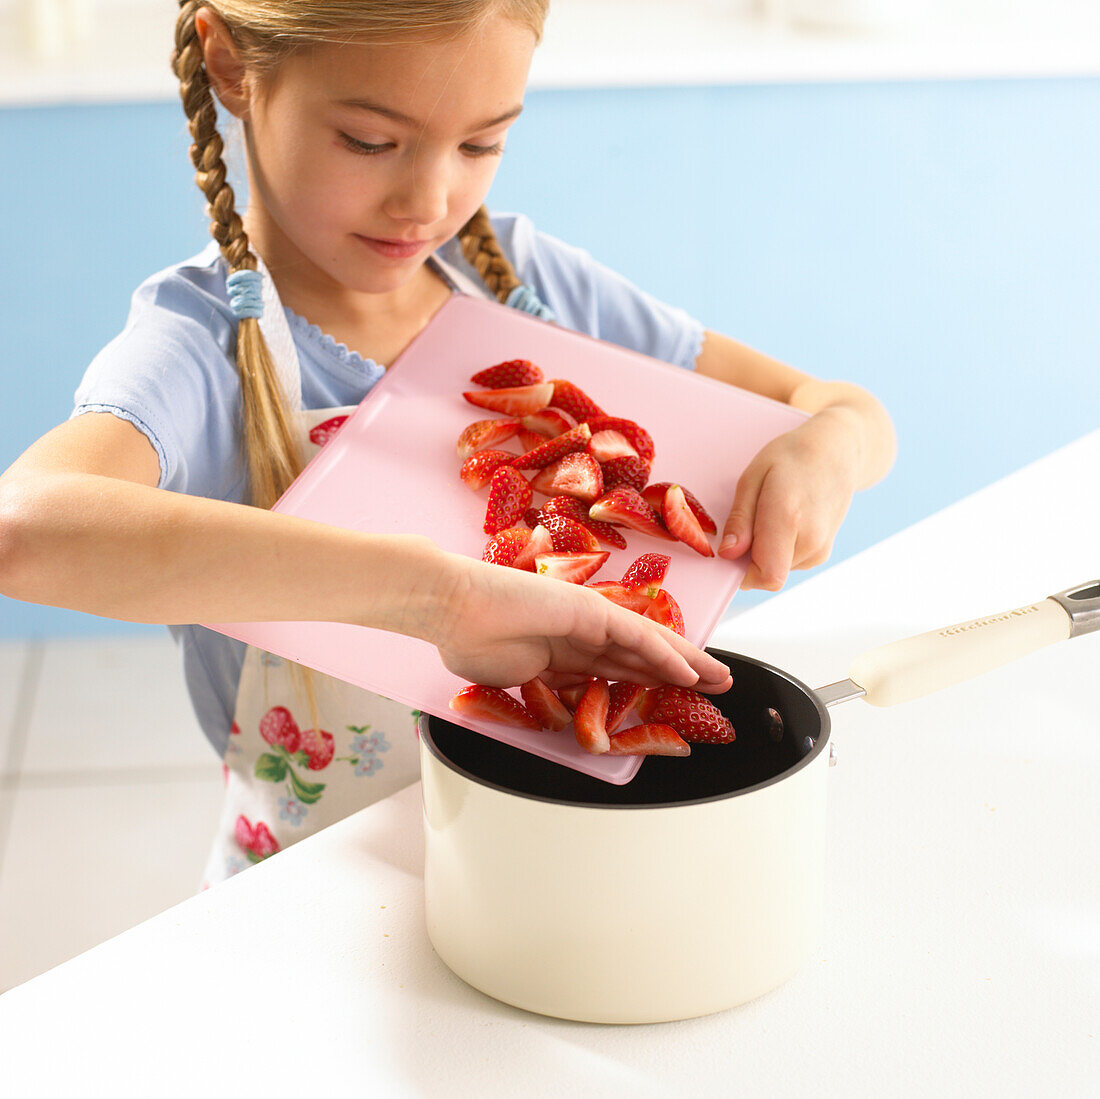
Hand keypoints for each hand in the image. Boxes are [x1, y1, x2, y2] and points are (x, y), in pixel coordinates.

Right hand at [427, 556, 733, 692]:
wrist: (450, 607)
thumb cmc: (467, 639)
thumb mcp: (516, 681)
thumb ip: (543, 691)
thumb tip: (558, 709)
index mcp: (564, 648)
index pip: (617, 668)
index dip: (648, 681)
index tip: (673, 698)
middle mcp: (582, 630)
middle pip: (642, 656)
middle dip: (680, 673)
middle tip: (713, 686)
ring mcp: (587, 618)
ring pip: (649, 646)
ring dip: (688, 664)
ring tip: (720, 679)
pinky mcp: (589, 610)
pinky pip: (637, 638)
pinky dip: (666, 655)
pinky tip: (691, 671)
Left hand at [716, 409, 860, 590]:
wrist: (837, 452)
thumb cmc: (791, 458)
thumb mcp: (753, 478)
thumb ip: (740, 520)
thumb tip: (728, 554)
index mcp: (788, 518)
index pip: (766, 576)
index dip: (742, 572)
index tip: (733, 550)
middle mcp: (810, 540)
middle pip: (767, 574)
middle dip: (750, 558)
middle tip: (752, 521)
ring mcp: (820, 549)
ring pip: (777, 570)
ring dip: (765, 552)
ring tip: (772, 515)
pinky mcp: (822, 553)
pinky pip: (788, 564)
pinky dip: (779, 550)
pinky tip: (785, 521)